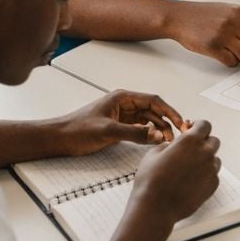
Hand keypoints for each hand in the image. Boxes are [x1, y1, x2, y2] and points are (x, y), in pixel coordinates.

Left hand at [54, 90, 188, 155]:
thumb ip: (134, 133)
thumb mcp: (108, 132)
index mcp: (123, 97)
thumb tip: (158, 135)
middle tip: (176, 136)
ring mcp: (122, 116)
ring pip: (148, 120)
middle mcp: (125, 104)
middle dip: (166, 122)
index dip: (169, 111)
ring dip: (159, 129)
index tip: (180, 122)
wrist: (59, 139)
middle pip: (153, 110)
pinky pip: (140, 129)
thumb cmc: (77, 130)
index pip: (154, 100)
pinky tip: (154, 142)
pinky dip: (149, 135)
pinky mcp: (119, 127)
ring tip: (168, 141)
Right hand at [131, 119, 221, 224]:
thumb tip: (174, 145)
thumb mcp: (154, 153)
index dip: (198, 126)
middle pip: (214, 141)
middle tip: (191, 151)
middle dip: (204, 143)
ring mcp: (211, 169)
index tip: (193, 131)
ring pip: (215, 159)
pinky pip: (213, 175)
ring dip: (206, 160)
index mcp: (190, 140)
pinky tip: (191, 181)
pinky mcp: (213, 185)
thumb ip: (169, 144)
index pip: (205, 125)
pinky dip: (205, 175)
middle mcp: (205, 152)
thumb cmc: (150, 179)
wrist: (155, 207)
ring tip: (189, 169)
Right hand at [166, 0, 239, 66]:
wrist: (179, 17)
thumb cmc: (203, 14)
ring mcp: (222, 35)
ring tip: (237, 55)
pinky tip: (226, 57)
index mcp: (239, 11)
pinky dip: (232, 63)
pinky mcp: (212, 47)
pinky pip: (231, 61)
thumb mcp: (227, 10)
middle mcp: (233, 22)